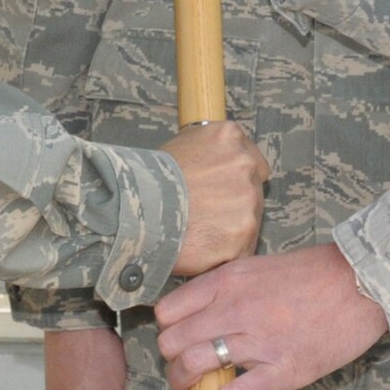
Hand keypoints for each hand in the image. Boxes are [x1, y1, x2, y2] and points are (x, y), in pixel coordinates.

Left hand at [155, 244, 387, 389]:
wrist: (360, 284)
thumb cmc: (314, 274)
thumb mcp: (259, 267)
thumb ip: (228, 287)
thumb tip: (201, 309)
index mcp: (228, 281)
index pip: (169, 310)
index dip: (166, 328)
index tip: (175, 336)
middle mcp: (235, 309)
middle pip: (173, 341)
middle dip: (170, 358)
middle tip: (181, 364)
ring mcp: (257, 342)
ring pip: (193, 365)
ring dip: (181, 382)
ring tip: (186, 388)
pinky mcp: (280, 371)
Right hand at [160, 120, 267, 274]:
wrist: (136, 207)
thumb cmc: (149, 179)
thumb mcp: (181, 146)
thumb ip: (210, 155)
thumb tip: (215, 169)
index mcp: (230, 137)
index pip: (252, 162)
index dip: (236, 180)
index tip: (220, 191)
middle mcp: (246, 164)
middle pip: (253, 191)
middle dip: (234, 204)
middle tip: (205, 214)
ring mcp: (248, 201)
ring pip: (248, 220)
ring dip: (230, 228)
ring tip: (198, 232)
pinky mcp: (243, 234)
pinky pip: (240, 248)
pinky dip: (224, 252)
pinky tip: (201, 248)